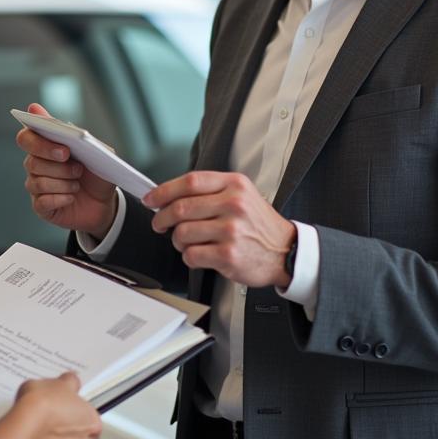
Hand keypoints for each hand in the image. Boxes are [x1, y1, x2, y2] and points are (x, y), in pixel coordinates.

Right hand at [17, 104, 117, 238]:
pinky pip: (42, 202)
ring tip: (77, 184)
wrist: (104, 201)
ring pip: (38, 183)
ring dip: (63, 184)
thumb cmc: (96, 172)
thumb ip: (79, 136)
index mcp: (46, 145)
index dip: (40, 143)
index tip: (64, 150)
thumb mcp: (97, 152)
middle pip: (31, 162)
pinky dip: (60, 199)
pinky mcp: (41, 207)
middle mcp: (36, 164)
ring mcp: (36, 186)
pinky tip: (71, 197)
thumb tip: (63, 125)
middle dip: (58, 167)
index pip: (26, 138)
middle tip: (78, 168)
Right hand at [17, 372, 101, 438]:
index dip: (78, 415)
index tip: (67, 411)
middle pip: (79, 438)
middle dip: (68, 432)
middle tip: (52, 421)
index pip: (91, 421)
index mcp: (93, 422)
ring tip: (41, 432)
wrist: (24, 423)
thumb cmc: (43, 403)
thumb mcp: (60, 381)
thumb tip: (73, 380)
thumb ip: (71, 383)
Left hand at [145, 171, 295, 287]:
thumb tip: (169, 195)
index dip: (164, 190)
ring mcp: (231, 230)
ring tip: (185, 242)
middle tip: (159, 224)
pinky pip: (191, 255)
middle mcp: (233, 204)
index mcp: (234, 184)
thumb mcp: (242, 195)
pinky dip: (188, 256)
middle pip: (181, 207)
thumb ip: (211, 191)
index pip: (190, 181)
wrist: (286, 251)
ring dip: (177, 240)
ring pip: (182, 233)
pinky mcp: (228, 255)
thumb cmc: (259, 224)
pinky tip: (198, 254)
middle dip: (162, 218)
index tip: (151, 199)